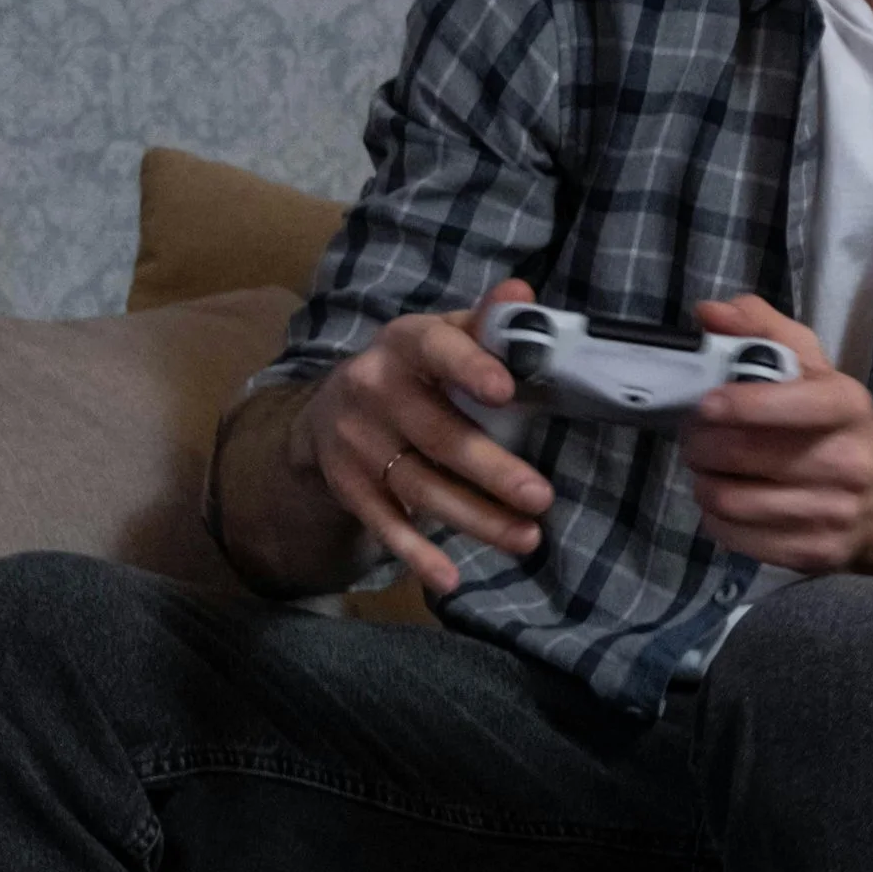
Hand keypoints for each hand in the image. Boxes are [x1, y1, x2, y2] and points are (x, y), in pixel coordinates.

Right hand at [294, 274, 552, 601]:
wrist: (330, 409)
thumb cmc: (415, 368)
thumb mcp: (443, 336)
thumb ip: (487, 322)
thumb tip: (523, 294)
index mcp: (405, 343)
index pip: (437, 348)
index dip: (469, 366)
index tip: (506, 390)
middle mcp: (373, 389)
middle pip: (437, 435)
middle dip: (492, 470)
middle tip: (542, 497)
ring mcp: (356, 443)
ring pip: (419, 486)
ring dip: (475, 518)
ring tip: (527, 538)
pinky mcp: (349, 486)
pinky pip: (384, 524)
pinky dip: (416, 553)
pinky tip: (450, 577)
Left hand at [680, 295, 872, 574]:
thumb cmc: (837, 425)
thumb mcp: (814, 368)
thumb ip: (762, 329)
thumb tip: (708, 313)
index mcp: (846, 406)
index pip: (792, 404)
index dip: (742, 404)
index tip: (707, 404)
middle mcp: (847, 461)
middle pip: (743, 455)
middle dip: (702, 444)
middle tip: (695, 437)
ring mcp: (832, 513)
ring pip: (731, 500)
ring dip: (703, 482)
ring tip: (707, 469)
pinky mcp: (814, 553)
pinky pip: (736, 538)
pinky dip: (715, 518)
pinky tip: (723, 502)